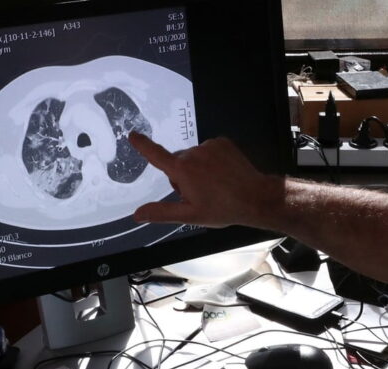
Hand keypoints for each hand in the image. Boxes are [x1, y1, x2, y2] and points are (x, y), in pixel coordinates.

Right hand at [128, 132, 283, 227]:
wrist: (255, 197)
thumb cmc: (223, 208)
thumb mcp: (190, 215)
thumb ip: (161, 212)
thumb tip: (138, 214)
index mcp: (182, 170)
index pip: (156, 155)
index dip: (143, 145)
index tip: (133, 135)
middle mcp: (193, 153)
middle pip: (178, 163)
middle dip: (183, 176)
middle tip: (200, 193)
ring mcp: (210, 146)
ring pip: (195, 157)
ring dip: (199, 169)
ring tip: (215, 186)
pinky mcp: (223, 143)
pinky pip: (210, 150)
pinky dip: (213, 161)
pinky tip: (223, 175)